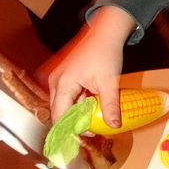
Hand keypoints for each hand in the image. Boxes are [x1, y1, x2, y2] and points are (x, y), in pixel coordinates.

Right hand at [48, 6, 135, 124]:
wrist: (105, 33)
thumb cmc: (105, 53)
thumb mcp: (109, 82)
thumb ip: (110, 106)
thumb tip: (114, 126)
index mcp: (62, 84)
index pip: (59, 116)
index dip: (72, 129)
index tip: (88, 135)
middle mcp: (55, 82)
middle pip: (59, 112)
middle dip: (75, 122)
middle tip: (93, 128)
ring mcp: (58, 79)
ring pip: (63, 104)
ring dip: (78, 112)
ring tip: (95, 116)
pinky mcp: (64, 76)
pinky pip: (67, 96)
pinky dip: (78, 102)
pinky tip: (93, 104)